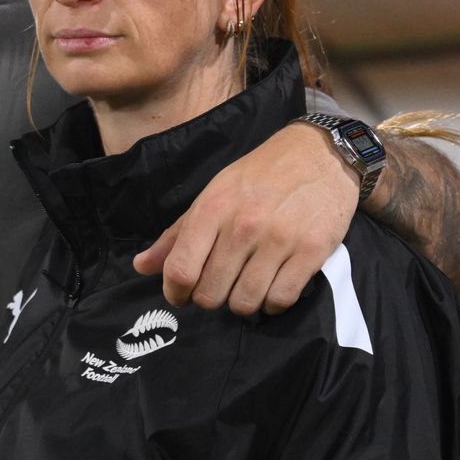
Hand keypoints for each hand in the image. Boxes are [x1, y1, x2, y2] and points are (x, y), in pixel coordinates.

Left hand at [133, 122, 354, 315]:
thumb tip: (141, 267)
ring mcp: (278, 240)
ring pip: (245, 303)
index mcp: (212, 210)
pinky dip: (272, 304)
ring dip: (242, 303)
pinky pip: (281, 300)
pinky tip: (271, 289)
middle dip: (210, 299)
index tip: (181, 295)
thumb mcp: (213, 195)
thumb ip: (177, 234)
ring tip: (246, 288)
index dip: (175, 292)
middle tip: (219, 287)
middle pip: (210, 294)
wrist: (319, 154)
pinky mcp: (311, 252)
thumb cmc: (259, 175)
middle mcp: (242, 227)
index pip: (180, 270)